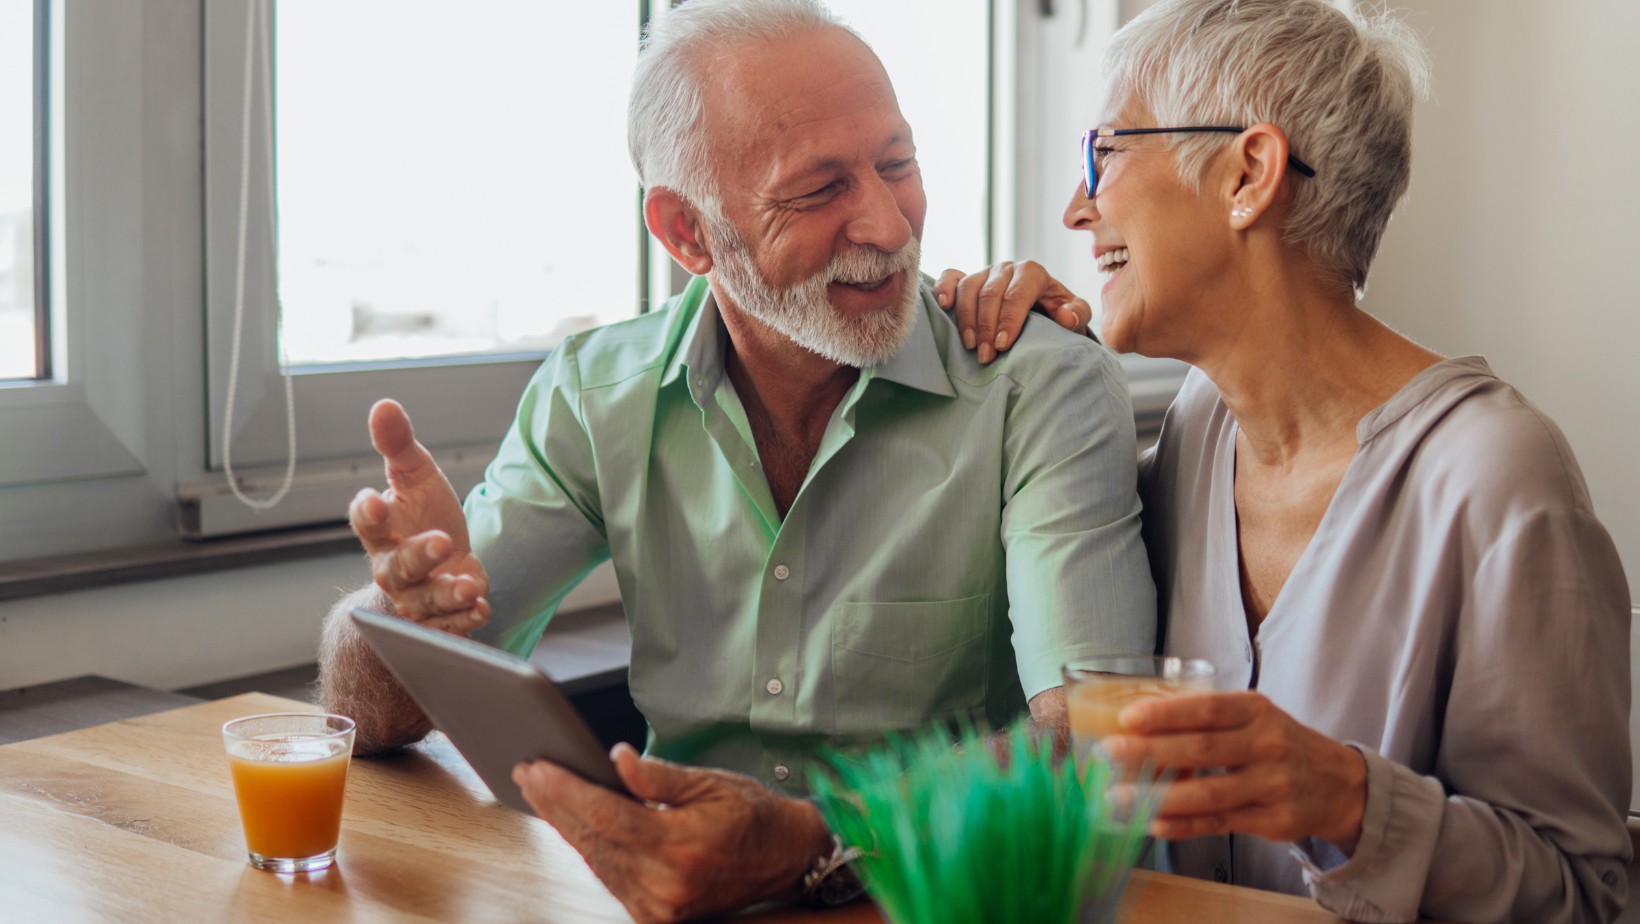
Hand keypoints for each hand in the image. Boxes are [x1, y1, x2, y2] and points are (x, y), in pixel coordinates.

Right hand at [349, 399, 490, 634]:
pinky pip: (448, 626)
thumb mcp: (416, 476)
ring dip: (448, 594)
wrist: (442, 563)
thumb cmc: (422, 515)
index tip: (374, 499)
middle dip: (419, 556)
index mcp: (382, 530)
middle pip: (397, 568)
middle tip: (441, 542)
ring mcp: (416, 597)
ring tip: (469, 585)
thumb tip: (384, 404)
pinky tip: (481, 607)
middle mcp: (393, 568)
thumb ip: (399, 445)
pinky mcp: (440, 619)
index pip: (367, 522)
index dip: (368, 512)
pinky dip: (465, 620)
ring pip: (425, 601)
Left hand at [513, 744, 833, 923]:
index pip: (605, 815)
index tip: (539, 766)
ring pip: (596, 861)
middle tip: (528, 772)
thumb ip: (658, 775)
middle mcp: (666, 883)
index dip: (567, 790)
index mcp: (680, 845)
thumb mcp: (712, 782)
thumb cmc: (753, 815)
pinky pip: (611, 878)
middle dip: (555, 803)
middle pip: (592, 840)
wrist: (786, 859)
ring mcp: (659, 906)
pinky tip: (572, 823)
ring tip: (542, 791)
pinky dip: (590, 849)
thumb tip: (616, 758)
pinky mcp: (657, 917)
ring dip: (566, 825)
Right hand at [932, 261, 1090, 363]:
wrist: (1042, 308)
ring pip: (969, 287)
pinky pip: (951, 277)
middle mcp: (1007, 269)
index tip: (1003, 346)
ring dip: (966, 318)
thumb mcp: (1076, 314)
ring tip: (969, 345)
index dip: (1009, 320)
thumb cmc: (1057, 313)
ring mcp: (985, 272)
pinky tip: (943, 306)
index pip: (1017, 294)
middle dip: (987, 327)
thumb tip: (1065, 316)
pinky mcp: (968, 279)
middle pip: (990, 293)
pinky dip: (944, 289)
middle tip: (986, 356)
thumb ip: (1077, 314)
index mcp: (1032, 273)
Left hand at [1103, 691, 1367, 848]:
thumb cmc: (1277, 742)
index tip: (1128, 718)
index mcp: (1256, 710)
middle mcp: (1267, 745)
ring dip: (1159, 796)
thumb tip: (1137, 723)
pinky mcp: (1273, 820)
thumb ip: (1207, 719)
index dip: (1166, 713)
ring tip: (1120, 796)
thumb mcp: (1253, 717)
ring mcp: (1273, 785)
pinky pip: (1220, 823)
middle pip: (1202, 749)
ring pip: (1208, 793)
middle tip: (1109, 752)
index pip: (1207, 709)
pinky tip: (1153, 822)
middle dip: (1151, 752)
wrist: (1338, 783)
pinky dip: (1184, 825)